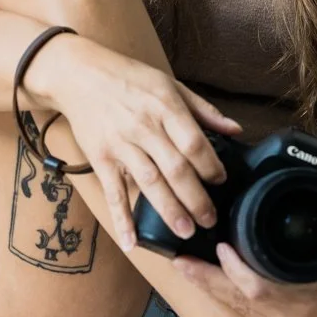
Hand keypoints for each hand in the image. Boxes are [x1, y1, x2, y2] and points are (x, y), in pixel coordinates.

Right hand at [35, 35, 242, 252]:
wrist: (79, 74)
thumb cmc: (129, 78)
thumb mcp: (170, 84)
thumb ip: (204, 110)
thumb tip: (236, 130)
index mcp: (166, 107)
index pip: (194, 143)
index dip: (211, 166)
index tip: (221, 181)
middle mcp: (144, 127)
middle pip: (175, 169)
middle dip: (196, 198)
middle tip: (209, 220)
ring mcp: (121, 145)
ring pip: (149, 183)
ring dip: (169, 210)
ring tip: (185, 232)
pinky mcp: (100, 159)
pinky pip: (113, 192)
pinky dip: (121, 219)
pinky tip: (131, 242)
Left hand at [172, 230, 316, 316]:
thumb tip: (304, 187)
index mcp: (305, 304)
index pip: (257, 289)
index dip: (233, 269)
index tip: (220, 246)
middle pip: (238, 303)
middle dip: (206, 280)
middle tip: (179, 260)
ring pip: (240, 311)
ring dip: (212, 288)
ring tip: (186, 267)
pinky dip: (230, 297)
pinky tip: (213, 282)